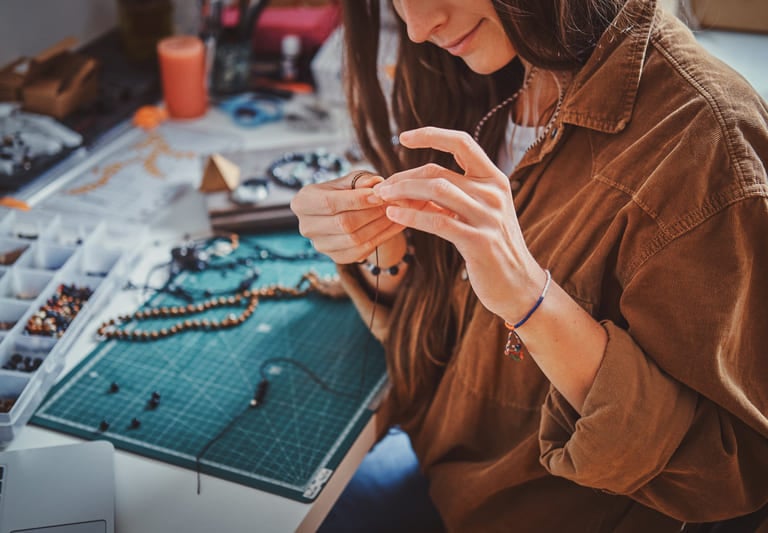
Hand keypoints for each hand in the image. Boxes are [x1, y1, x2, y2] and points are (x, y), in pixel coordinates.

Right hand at [290, 171, 405, 263]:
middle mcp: (306, 227)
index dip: (356, 200)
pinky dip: (381, 238)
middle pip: (343, 223)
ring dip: (379, 226)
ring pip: (353, 239)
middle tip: (393, 204)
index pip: (330, 203)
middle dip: (371, 213)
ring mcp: (320, 245)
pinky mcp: (335, 257)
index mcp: (302, 202)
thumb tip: (376, 184)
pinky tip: (394, 226)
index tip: (380, 195)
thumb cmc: (345, 191)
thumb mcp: (350, 180)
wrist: (344, 212)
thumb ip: (361, 180)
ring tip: (396, 213)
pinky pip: (360, 252)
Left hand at [372, 127, 545, 320]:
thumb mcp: (478, 213)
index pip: (462, 143)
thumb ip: (455, 195)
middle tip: (382, 188)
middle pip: (438, 172)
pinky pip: (437, 222)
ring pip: (436, 191)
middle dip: (403, 177)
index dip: (431, 135)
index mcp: (495, 179)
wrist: (518, 284)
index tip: (403, 137)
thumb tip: (413, 183)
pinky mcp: (479, 242)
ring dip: (403, 192)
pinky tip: (393, 215)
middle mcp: (493, 193)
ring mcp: (488, 217)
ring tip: (383, 198)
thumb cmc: (493, 247)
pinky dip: (410, 216)